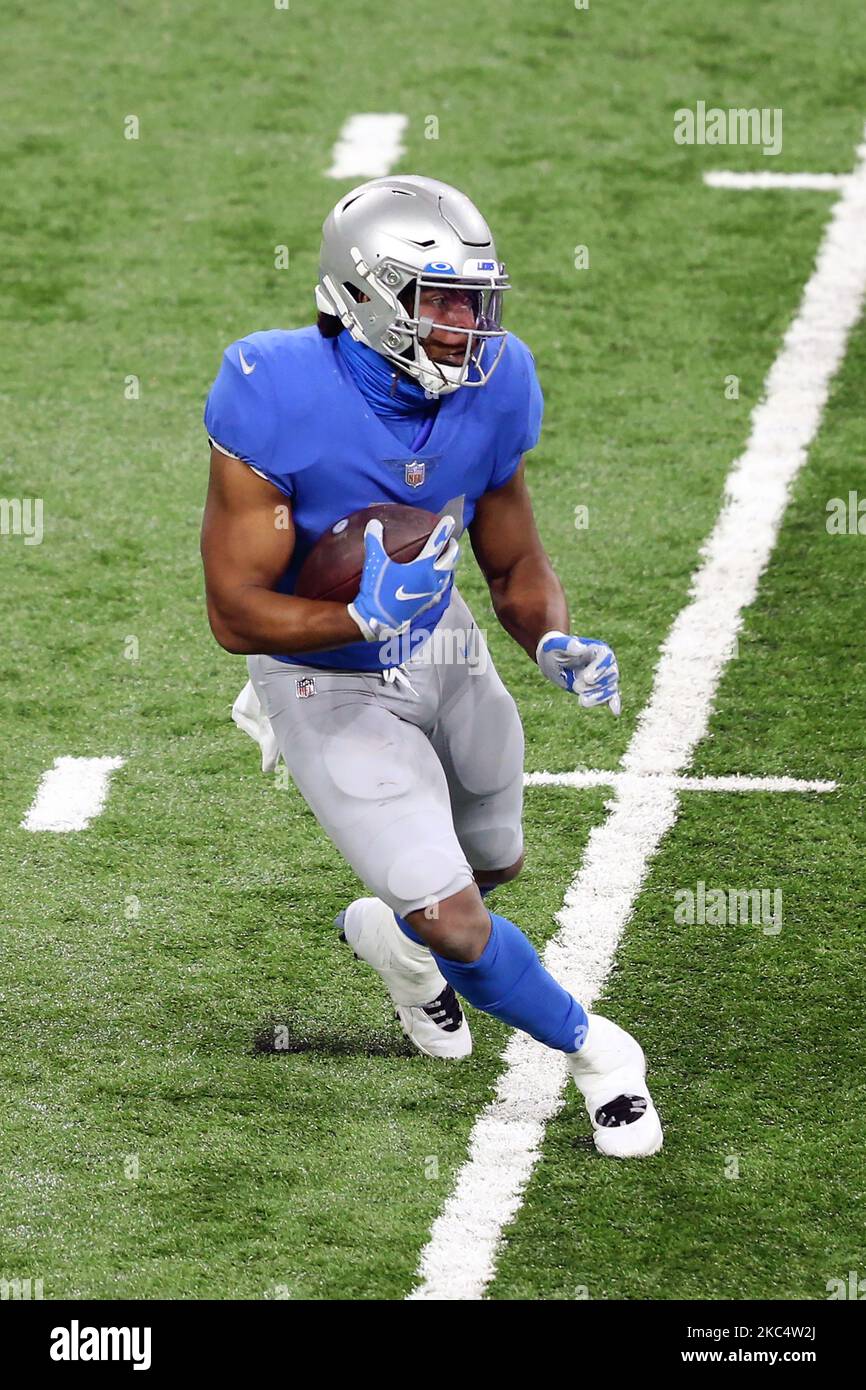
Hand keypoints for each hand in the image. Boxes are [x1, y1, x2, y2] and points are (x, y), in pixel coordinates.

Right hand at [348, 515, 459, 640]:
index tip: (450, 521)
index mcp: (423, 567)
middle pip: (449, 561)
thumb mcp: (374, 563)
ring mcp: (431, 594)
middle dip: (453, 550)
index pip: (437, 543)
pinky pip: (439, 590)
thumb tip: (373, 523)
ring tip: (448, 561)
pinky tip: (437, 583)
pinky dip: (441, 582)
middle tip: (453, 542)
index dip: (443, 530)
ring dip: (449, 566)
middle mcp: (432, 580)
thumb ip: (374, 541)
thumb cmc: (378, 590)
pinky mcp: (426, 605)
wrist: (378, 620)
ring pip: (447, 576)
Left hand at [536, 630, 620, 715]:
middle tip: (575, 687)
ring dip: (597, 696)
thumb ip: (568, 646)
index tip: (587, 679)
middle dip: (596, 684)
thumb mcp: (556, 645)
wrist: (552, 661)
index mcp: (596, 648)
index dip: (599, 668)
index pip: (605, 657)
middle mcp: (604, 662)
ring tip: (581, 701)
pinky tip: (615, 712)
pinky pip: (610, 696)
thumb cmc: (555, 649)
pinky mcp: (600, 689)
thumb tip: (581, 648)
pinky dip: (613, 703)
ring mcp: (604, 677)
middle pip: (610, 674)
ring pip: (610, 688)